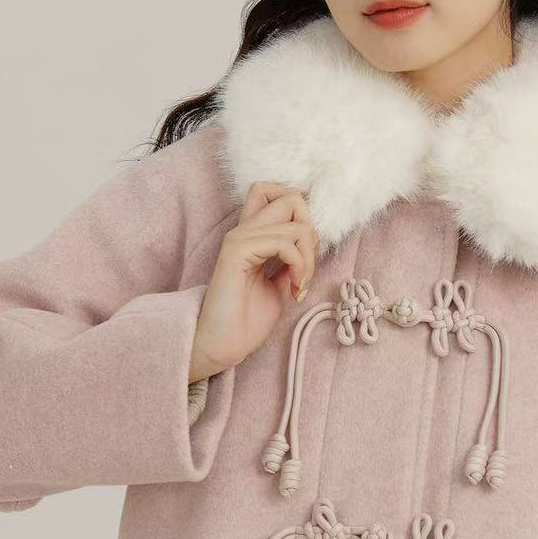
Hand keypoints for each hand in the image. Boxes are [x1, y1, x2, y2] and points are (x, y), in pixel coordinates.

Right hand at [188, 181, 318, 381]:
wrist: (224, 346)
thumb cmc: (247, 322)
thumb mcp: (278, 286)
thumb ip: (290, 262)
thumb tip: (311, 247)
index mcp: (252, 236)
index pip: (276, 192)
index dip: (302, 215)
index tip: (306, 253)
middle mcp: (244, 230)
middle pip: (292, 197)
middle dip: (312, 233)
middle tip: (306, 269)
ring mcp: (239, 238)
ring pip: (296, 223)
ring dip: (309, 258)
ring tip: (299, 286)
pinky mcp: (237, 251)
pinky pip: (284, 243)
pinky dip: (299, 266)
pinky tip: (293, 290)